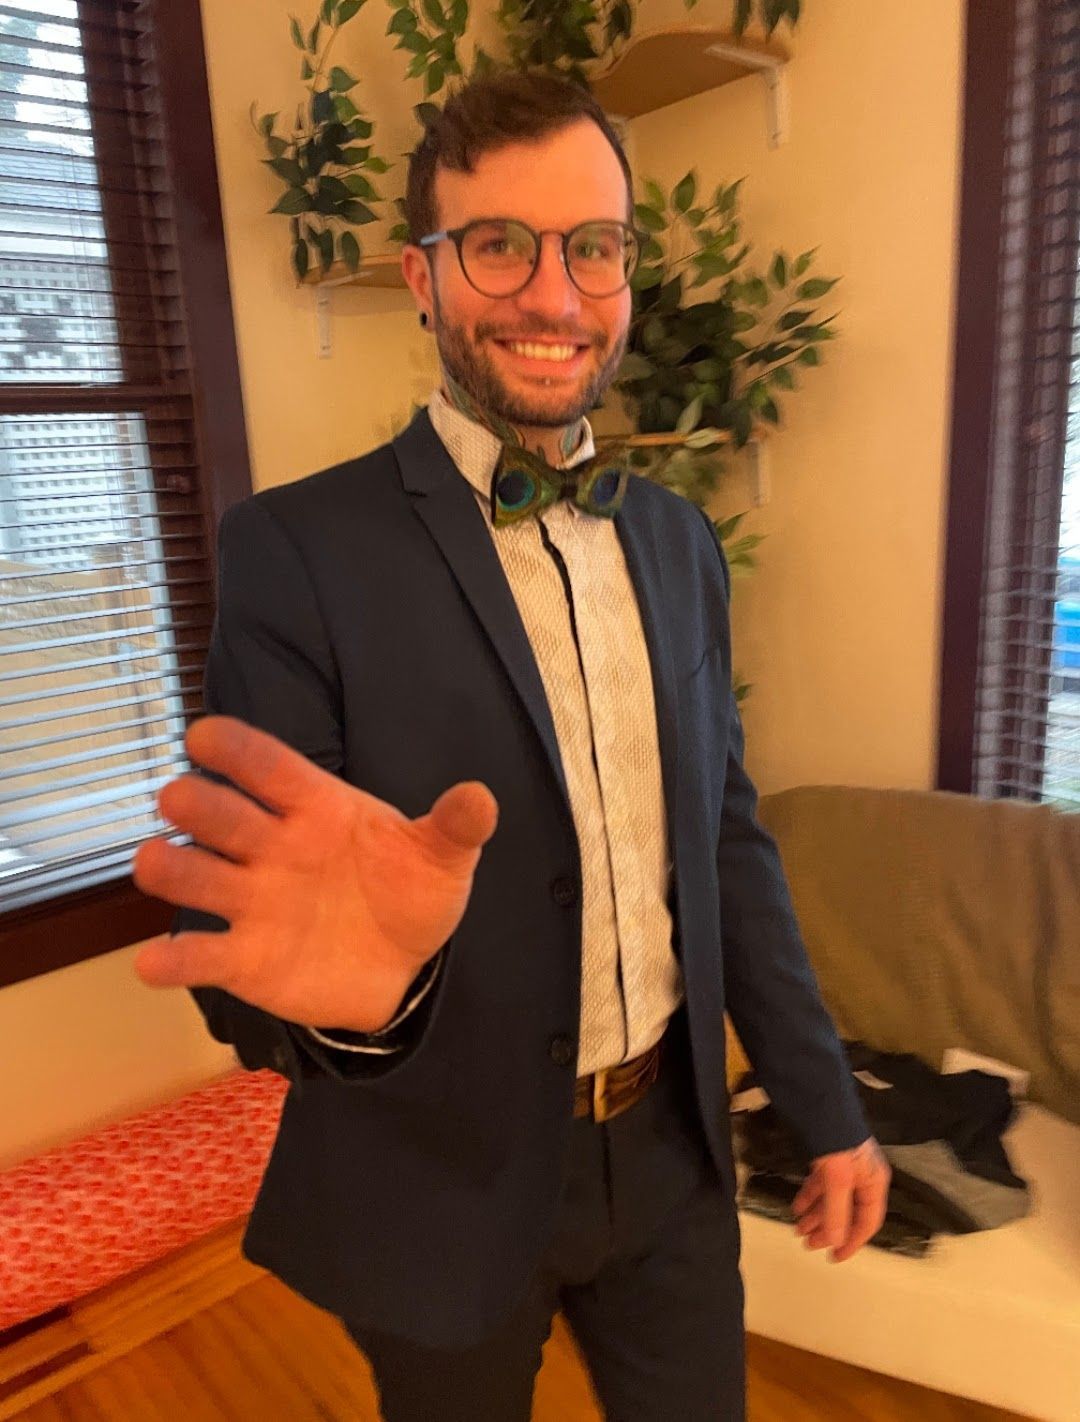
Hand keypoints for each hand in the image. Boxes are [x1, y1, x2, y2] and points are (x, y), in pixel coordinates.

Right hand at [131, 714, 498, 1030]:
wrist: (406, 964)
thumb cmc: (410, 891)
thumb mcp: (443, 857)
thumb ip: (456, 827)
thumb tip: (480, 798)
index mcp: (317, 808)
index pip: (272, 768)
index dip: (238, 750)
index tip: (203, 733)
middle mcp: (273, 847)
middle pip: (224, 817)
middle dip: (198, 805)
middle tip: (178, 796)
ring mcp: (253, 903)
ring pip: (197, 878)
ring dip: (172, 870)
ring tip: (154, 862)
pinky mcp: (245, 960)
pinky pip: (202, 958)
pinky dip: (175, 961)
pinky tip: (154, 965)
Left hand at [791, 1135, 890, 1262]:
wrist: (820, 1097)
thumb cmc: (836, 1138)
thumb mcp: (837, 1177)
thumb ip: (837, 1210)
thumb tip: (836, 1240)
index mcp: (874, 1181)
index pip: (868, 1221)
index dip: (852, 1241)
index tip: (834, 1257)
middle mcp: (862, 1175)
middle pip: (848, 1212)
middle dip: (828, 1229)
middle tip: (807, 1243)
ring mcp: (845, 1165)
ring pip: (832, 1198)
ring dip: (817, 1215)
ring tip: (798, 1229)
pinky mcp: (828, 1156)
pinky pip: (821, 1183)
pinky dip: (810, 1196)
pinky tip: (797, 1207)